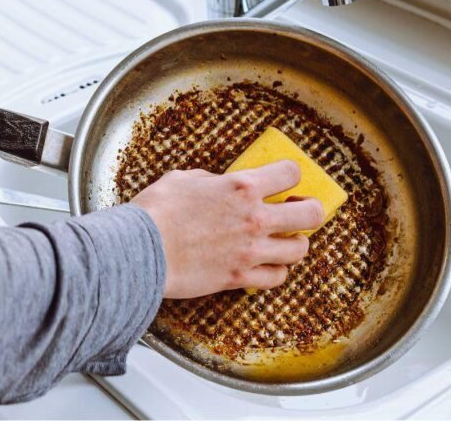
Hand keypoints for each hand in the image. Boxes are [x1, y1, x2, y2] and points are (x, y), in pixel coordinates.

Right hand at [130, 160, 323, 298]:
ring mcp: (250, 251)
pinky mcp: (239, 277)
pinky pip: (276, 278)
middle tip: (297, 210)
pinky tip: (265, 265)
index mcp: (241, 187)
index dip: (291, 174)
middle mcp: (254, 218)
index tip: (285, 180)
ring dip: (293, 244)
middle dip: (309, 210)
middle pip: (311, 214)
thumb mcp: (182, 179)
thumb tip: (217, 185)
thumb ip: (209, 180)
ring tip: (284, 241)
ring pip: (299, 250)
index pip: (290, 173)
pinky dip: (274, 272)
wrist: (140, 250)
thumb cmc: (155, 212)